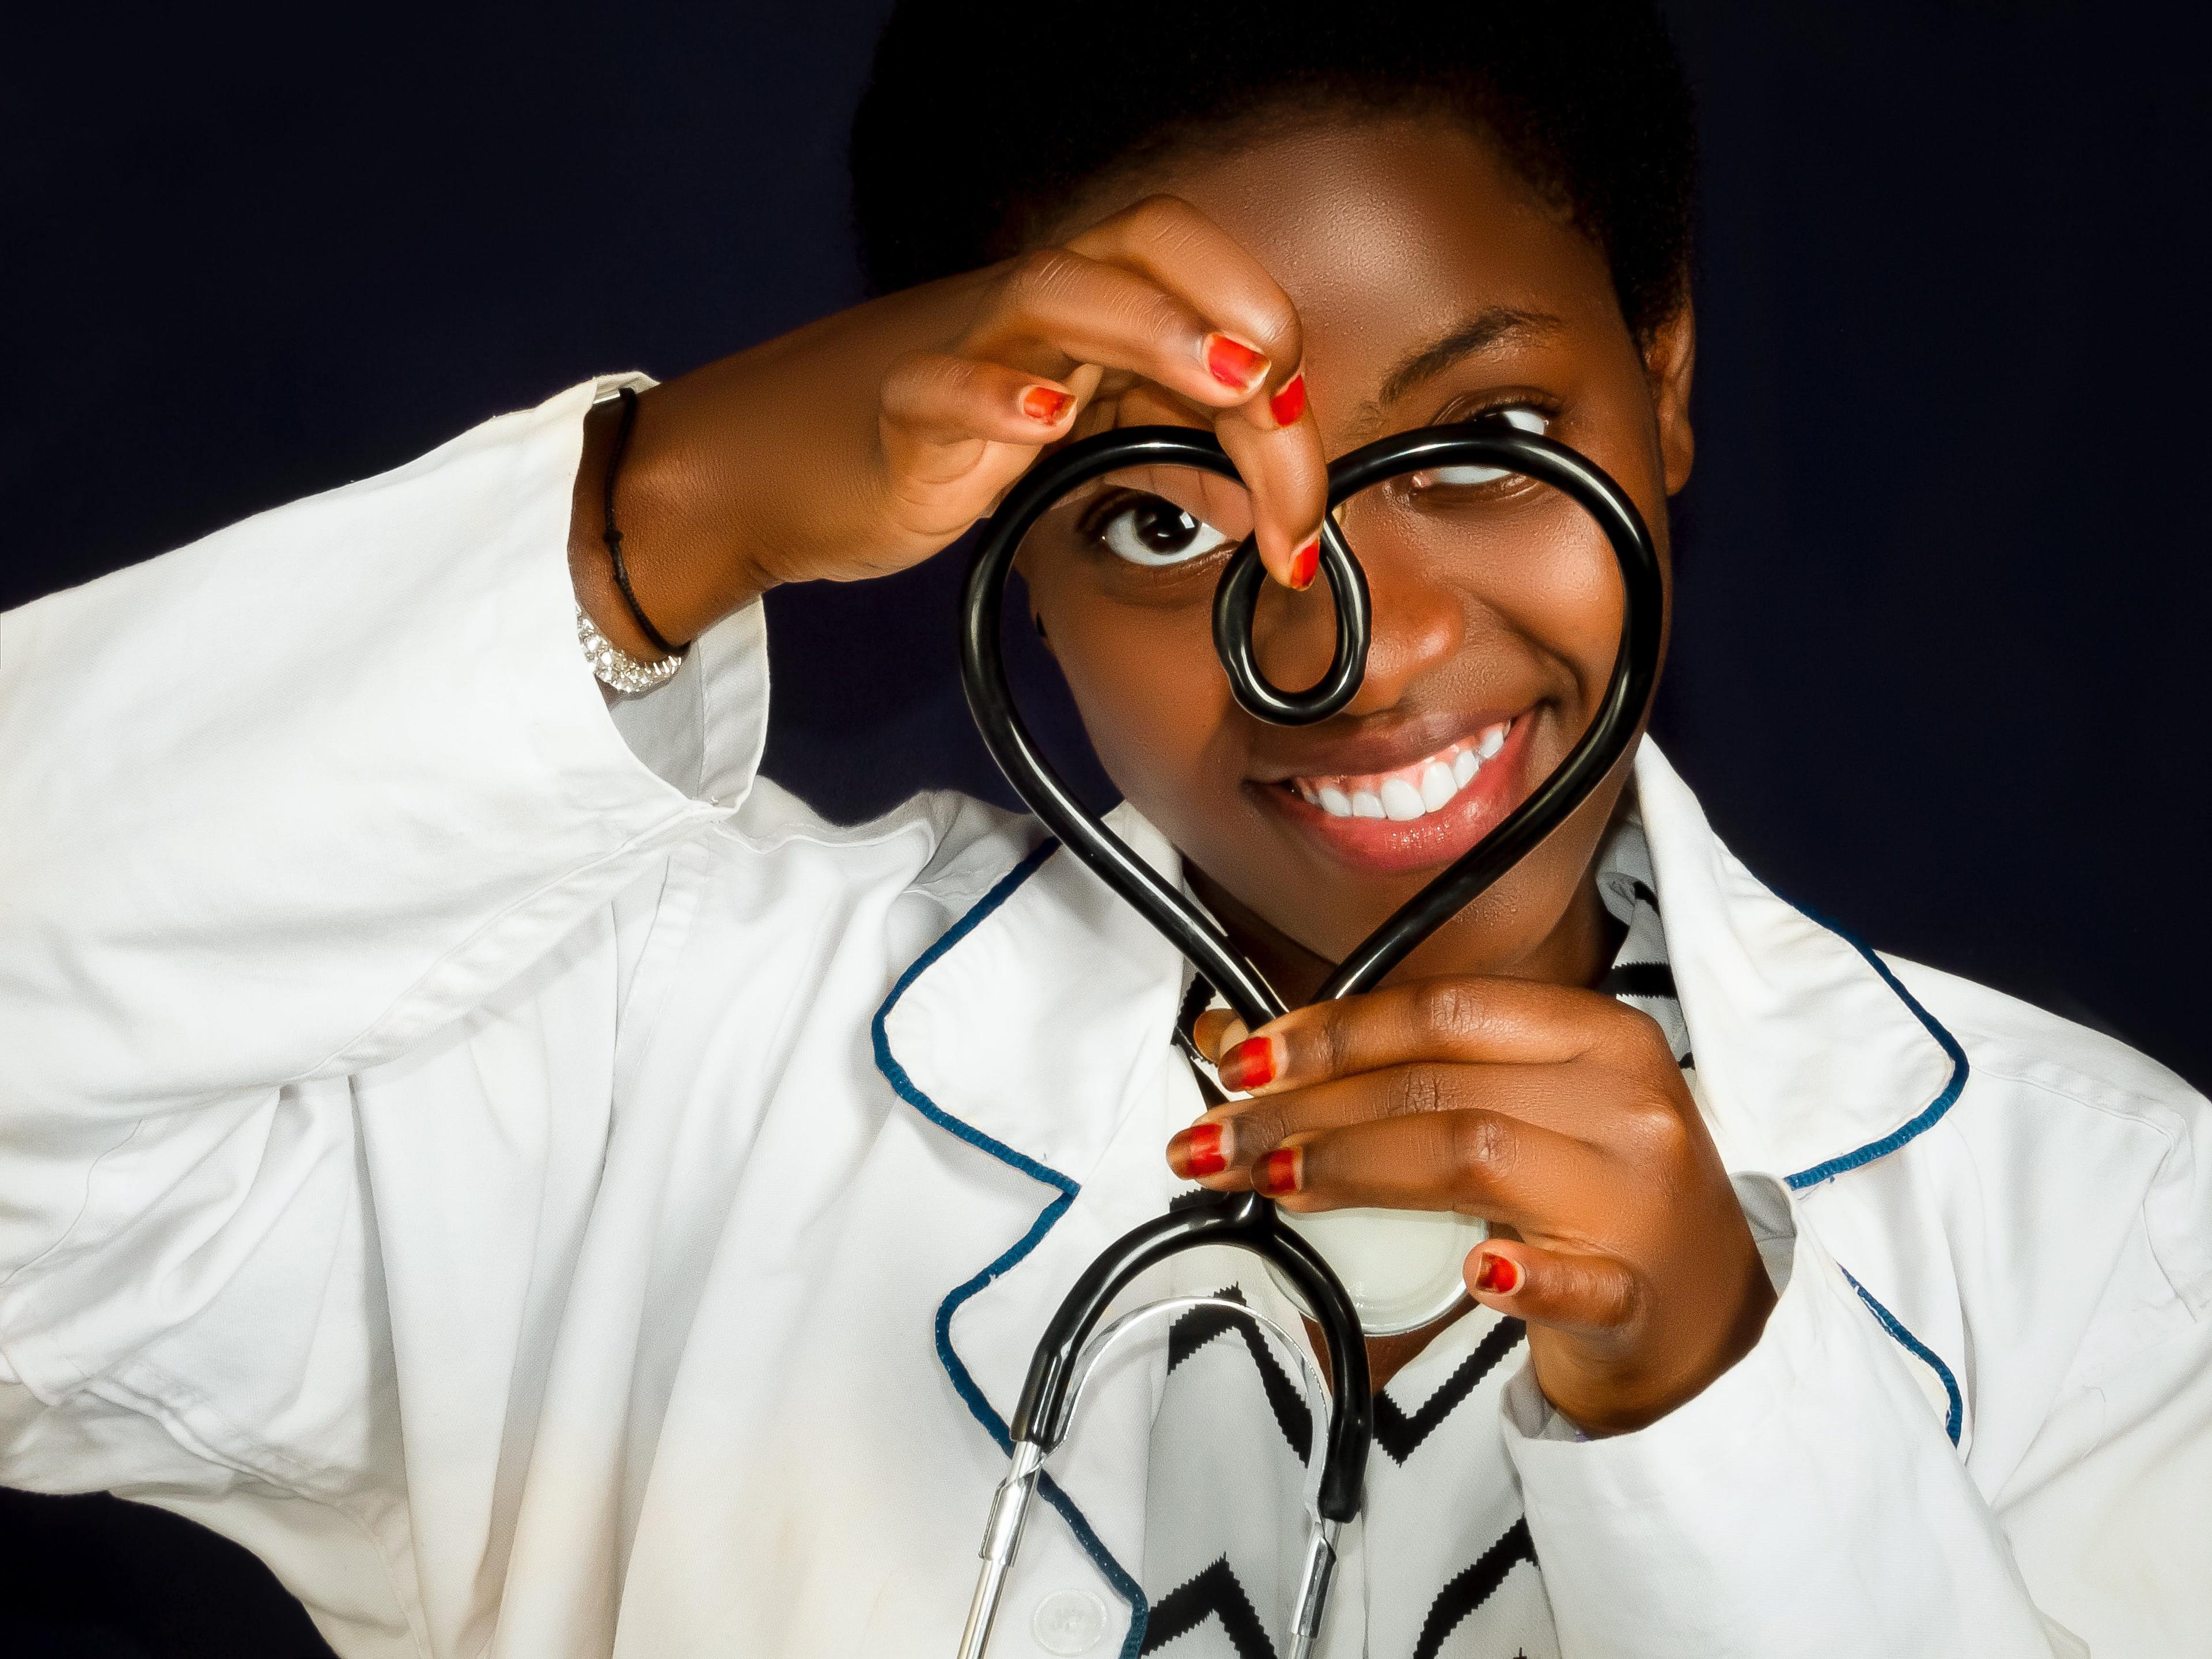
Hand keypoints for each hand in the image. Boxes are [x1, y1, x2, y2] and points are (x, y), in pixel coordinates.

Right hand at [570, 194, 1324, 658]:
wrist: (776, 473)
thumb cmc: (930, 449)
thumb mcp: (1075, 454)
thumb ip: (1173, 463)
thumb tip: (1274, 515)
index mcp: (1085, 313)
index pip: (1201, 284)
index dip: (1270, 342)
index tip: (1303, 464)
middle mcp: (1032, 313)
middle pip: (1144, 251)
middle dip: (1233, 309)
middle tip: (1282, 405)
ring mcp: (962, 351)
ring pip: (1054, 293)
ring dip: (1152, 326)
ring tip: (1225, 382)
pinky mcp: (897, 413)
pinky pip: (938, 387)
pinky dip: (992, 396)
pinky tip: (1042, 422)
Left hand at [1170, 978, 1776, 1434]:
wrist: (1701, 1316)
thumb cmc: (1589, 1195)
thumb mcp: (1518, 1110)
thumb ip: (1408, 1076)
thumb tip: (1241, 1050)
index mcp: (1595, 1036)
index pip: (1445, 1013)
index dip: (1333, 1031)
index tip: (1240, 1062)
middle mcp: (1624, 1103)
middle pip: (1440, 1086)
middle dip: (1307, 1109)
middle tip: (1215, 1140)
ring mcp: (1640, 1201)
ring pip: (1478, 1157)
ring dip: (1355, 1168)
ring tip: (1272, 1184)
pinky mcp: (1640, 1295)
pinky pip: (1578, 1281)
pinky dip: (1524, 1278)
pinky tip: (1476, 1276)